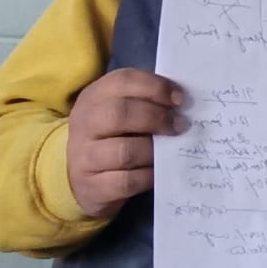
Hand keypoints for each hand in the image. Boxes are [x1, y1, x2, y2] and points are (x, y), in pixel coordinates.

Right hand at [66, 68, 186, 219]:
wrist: (82, 179)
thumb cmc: (113, 136)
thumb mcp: (123, 112)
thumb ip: (147, 102)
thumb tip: (184, 103)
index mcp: (95, 96)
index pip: (124, 80)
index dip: (156, 87)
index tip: (181, 99)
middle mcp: (85, 123)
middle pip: (121, 113)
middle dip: (157, 118)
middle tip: (181, 125)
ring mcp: (84, 157)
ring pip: (125, 151)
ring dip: (155, 150)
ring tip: (171, 150)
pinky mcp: (92, 187)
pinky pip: (127, 181)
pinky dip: (149, 176)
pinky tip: (159, 171)